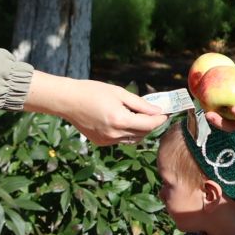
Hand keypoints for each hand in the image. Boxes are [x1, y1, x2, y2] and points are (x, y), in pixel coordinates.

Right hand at [29, 73, 165, 144]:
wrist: (68, 101)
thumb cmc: (92, 91)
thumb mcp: (119, 93)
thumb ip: (140, 104)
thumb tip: (157, 111)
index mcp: (120, 120)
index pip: (149, 124)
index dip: (160, 119)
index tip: (166, 112)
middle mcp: (115, 134)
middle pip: (143, 133)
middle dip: (152, 124)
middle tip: (155, 113)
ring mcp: (107, 141)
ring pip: (133, 139)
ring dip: (140, 130)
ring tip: (139, 116)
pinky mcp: (101, 142)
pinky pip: (121, 140)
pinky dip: (127, 133)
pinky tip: (122, 121)